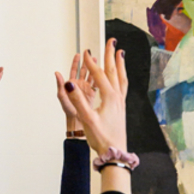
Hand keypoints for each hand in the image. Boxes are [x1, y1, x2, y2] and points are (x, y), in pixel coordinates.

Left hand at [55, 53, 94, 131]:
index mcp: (72, 84)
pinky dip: (100, 79)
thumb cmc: (68, 110)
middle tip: (90, 54)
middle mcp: (79, 85)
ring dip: (94, 68)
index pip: (74, 70)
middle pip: (84, 71)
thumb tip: (57, 73)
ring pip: (91, 76)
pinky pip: (97, 84)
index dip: (76, 62)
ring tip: (98, 61)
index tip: (79, 54)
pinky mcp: (93, 94)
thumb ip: (60, 85)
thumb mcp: (62, 96)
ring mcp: (87, 89)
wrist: (77, 119)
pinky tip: (104, 74)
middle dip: (87, 63)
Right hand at [58, 41, 127, 156]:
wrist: (115, 152)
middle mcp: (117, 97)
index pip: (99, 75)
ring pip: (121, 78)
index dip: (92, 63)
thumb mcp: (87, 119)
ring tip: (120, 53)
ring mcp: (120, 103)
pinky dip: (121, 77)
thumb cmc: (101, 138)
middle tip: (111, 41)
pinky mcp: (121, 108)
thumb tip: (70, 83)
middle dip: (111, 55)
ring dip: (119, 64)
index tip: (87, 51)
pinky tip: (120, 76)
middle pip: (113, 71)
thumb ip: (78, 100)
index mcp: (109, 98)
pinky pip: (123, 87)